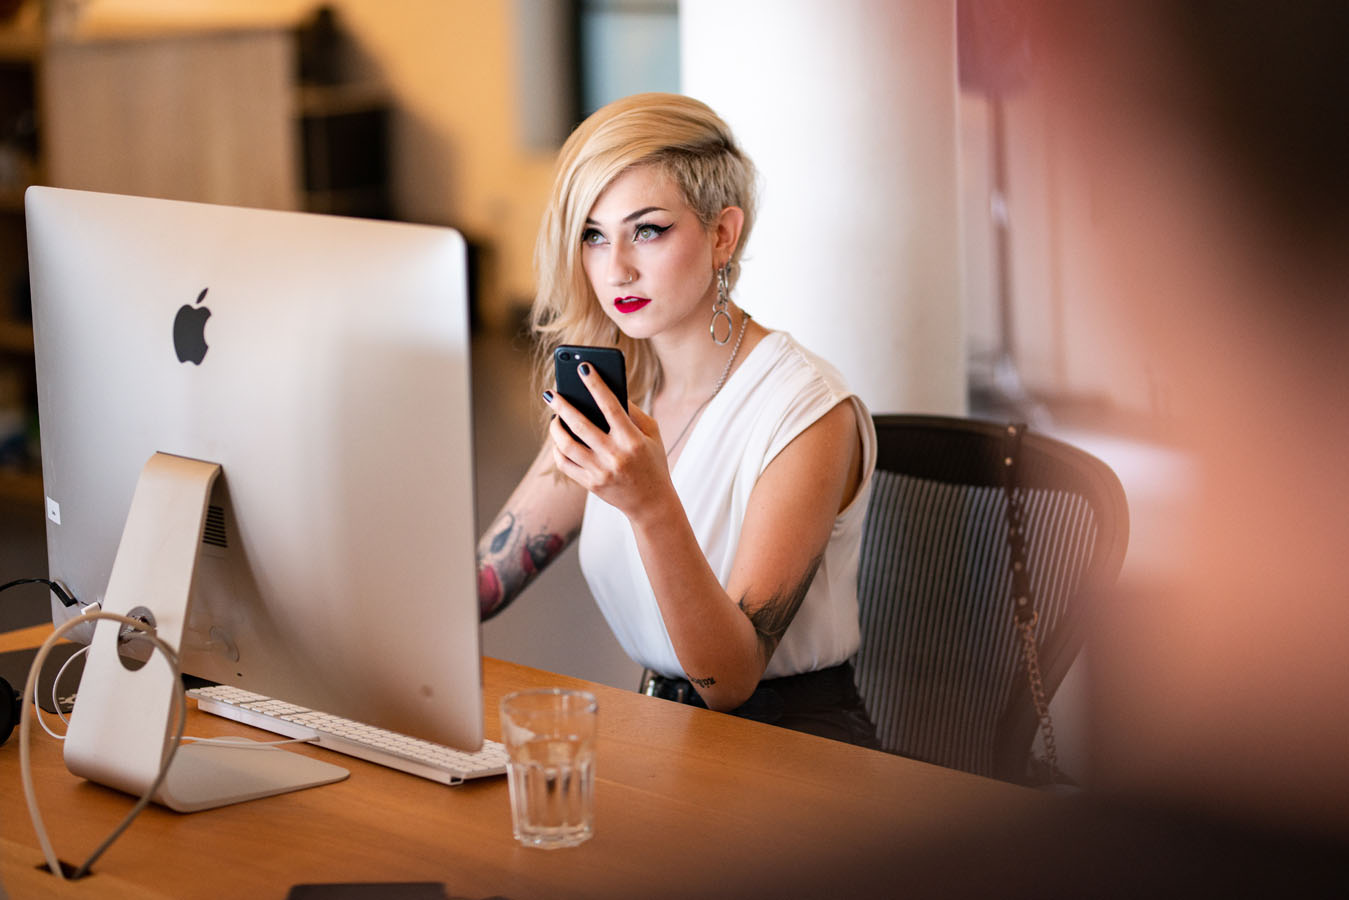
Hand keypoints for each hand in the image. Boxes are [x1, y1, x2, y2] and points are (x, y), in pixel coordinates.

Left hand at [545, 364, 673, 521]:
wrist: (652, 503)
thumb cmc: (653, 461)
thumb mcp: (653, 434)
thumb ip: (632, 412)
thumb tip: (606, 390)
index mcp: (632, 440)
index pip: (610, 406)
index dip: (595, 384)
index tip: (583, 367)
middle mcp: (615, 456)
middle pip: (581, 425)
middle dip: (562, 405)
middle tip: (551, 392)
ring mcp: (600, 472)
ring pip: (567, 445)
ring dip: (556, 428)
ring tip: (553, 417)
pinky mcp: (590, 484)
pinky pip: (565, 464)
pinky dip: (557, 449)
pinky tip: (558, 439)